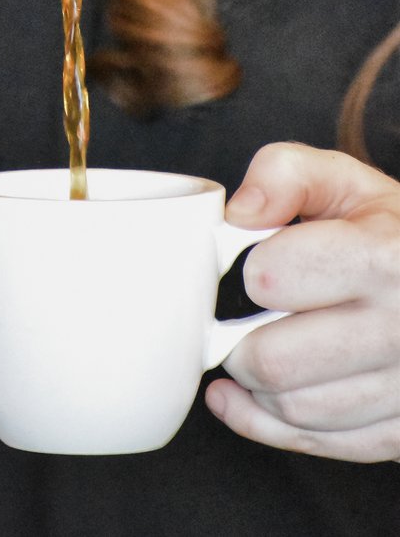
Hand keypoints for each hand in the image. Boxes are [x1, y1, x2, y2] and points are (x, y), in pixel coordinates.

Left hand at [206, 142, 399, 462]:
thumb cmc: (391, 232)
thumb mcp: (346, 182)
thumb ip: (285, 174)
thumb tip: (237, 214)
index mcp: (386, 258)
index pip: (273, 277)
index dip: (251, 269)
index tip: (256, 266)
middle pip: (275, 360)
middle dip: (238, 340)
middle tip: (236, 322)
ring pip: (296, 410)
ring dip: (255, 387)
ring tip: (249, 354)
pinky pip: (325, 445)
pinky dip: (270, 428)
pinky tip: (243, 400)